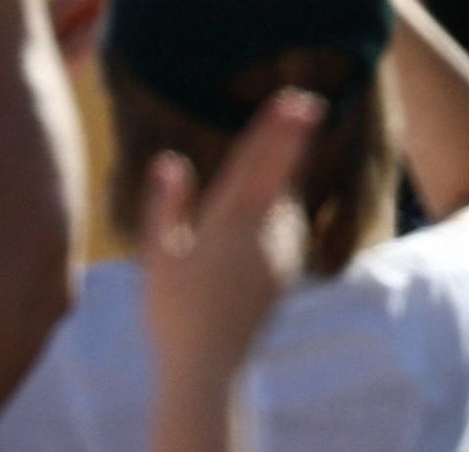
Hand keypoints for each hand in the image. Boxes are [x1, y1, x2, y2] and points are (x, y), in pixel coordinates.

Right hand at [138, 89, 320, 409]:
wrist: (208, 367)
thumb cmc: (172, 311)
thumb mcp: (158, 257)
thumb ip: (166, 206)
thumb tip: (171, 160)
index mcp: (226, 225)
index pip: (253, 165)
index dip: (274, 131)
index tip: (293, 102)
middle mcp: (259, 236)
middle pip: (279, 175)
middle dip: (293, 138)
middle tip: (310, 103)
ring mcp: (277, 257)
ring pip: (287, 202)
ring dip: (288, 172)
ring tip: (291, 139)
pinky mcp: (283, 275)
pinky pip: (289, 227)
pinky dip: (286, 205)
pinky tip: (280, 202)